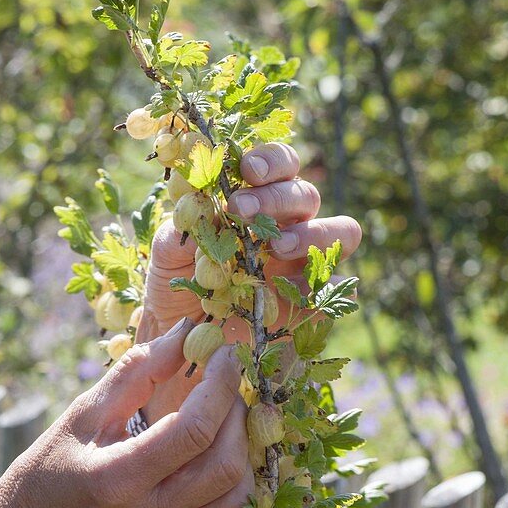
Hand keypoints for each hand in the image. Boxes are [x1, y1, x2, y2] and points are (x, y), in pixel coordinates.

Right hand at [0, 320, 252, 507]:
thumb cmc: (51, 469)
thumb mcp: (83, 414)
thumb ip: (137, 371)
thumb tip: (187, 332)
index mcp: (116, 480)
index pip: (192, 431)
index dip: (220, 387)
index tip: (226, 355)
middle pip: (225, 464)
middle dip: (236, 416)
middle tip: (227, 389)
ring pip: (241, 499)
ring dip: (246, 454)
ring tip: (228, 425)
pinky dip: (243, 492)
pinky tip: (227, 463)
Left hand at [139, 142, 361, 419]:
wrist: (179, 346)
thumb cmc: (175, 289)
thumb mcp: (166, 255)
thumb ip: (181, 228)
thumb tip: (196, 204)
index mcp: (256, 204)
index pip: (278, 167)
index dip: (270, 160)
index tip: (245, 169)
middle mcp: (287, 228)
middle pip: (306, 195)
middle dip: (277, 197)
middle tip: (241, 209)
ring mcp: (305, 266)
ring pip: (340, 232)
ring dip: (311, 232)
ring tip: (274, 248)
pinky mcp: (314, 305)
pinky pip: (338, 288)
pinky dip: (328, 283)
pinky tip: (298, 290)